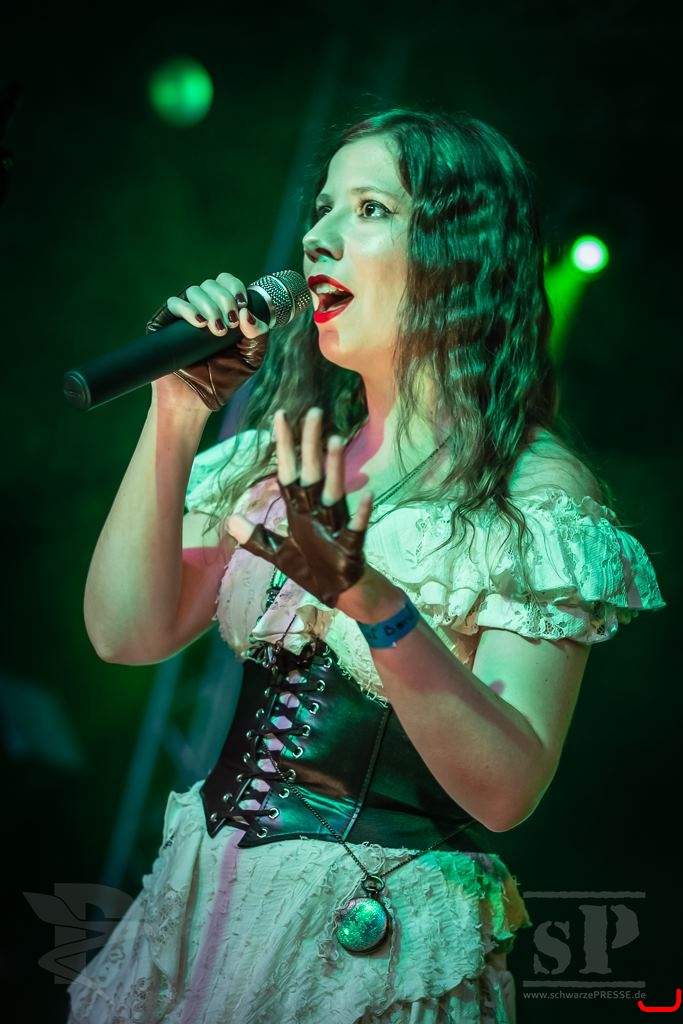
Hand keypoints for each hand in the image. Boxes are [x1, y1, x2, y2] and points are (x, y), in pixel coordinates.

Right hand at [146, 272, 268, 410]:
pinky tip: (199, 323)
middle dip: (224, 300)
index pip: (227, 283)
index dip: (235, 287)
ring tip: (216, 330)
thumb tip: (247, 313)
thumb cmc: (224, 380)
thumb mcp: (251, 358)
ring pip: (195, 290)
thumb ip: (259, 335)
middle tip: (229, 325)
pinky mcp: (165, 324)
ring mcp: (184, 315)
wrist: (196, 400)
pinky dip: (188, 309)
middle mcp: (204, 308)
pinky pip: (174, 303)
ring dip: (209, 306)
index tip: (242, 305)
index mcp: (224, 311)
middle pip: (212, 284)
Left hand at [226, 408, 373, 607]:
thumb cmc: (314, 568)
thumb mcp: (279, 554)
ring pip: (334, 492)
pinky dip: (362, 513)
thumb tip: (229, 520)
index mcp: (300, 510)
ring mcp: (336, 525)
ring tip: (334, 441)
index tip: (281, 416)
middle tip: (313, 412)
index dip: (284, 446)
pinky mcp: (352, 545)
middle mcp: (318, 510)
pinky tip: (368, 495)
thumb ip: (256, 538)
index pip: (288, 472)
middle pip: (312, 473)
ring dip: (334, 468)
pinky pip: (357, 527)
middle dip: (311, 444)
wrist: (341, 593)